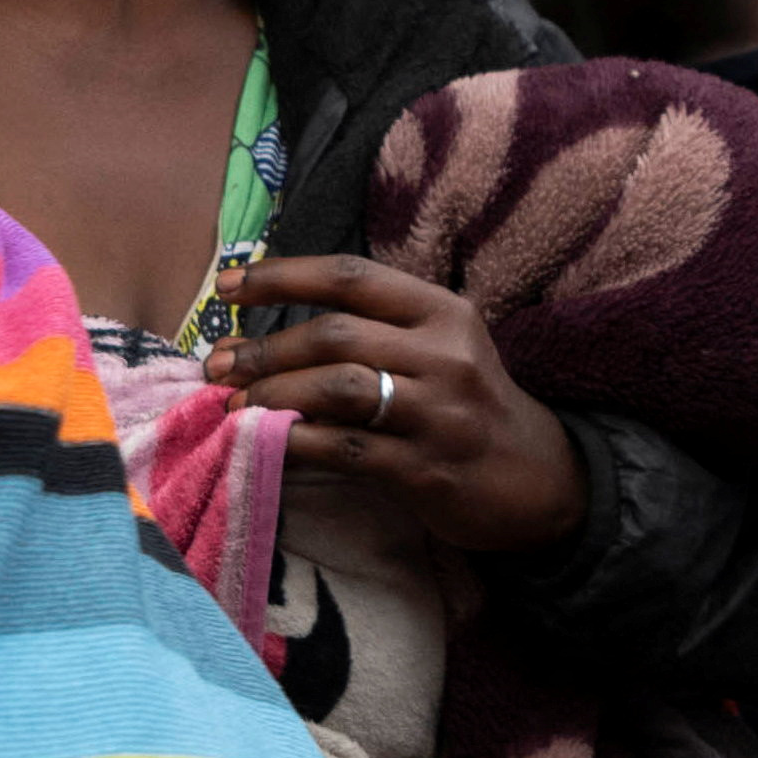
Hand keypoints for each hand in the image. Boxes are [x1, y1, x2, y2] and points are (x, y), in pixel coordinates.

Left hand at [213, 256, 586, 555]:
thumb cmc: (467, 407)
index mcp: (443, 312)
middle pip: (334, 335)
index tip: (227, 287)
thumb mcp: (437, 350)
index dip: (281, 277)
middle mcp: (445, 355)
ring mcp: (439, 414)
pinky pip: (344, 449)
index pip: (350, 277)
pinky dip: (293, 444)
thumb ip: (364, 335)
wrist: (540, 480)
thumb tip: (250, 337)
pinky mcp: (427, 469)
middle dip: (263, 350)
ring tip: (234, 406)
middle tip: (218, 366)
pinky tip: (263, 443)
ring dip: (272, 395)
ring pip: (336, 390)